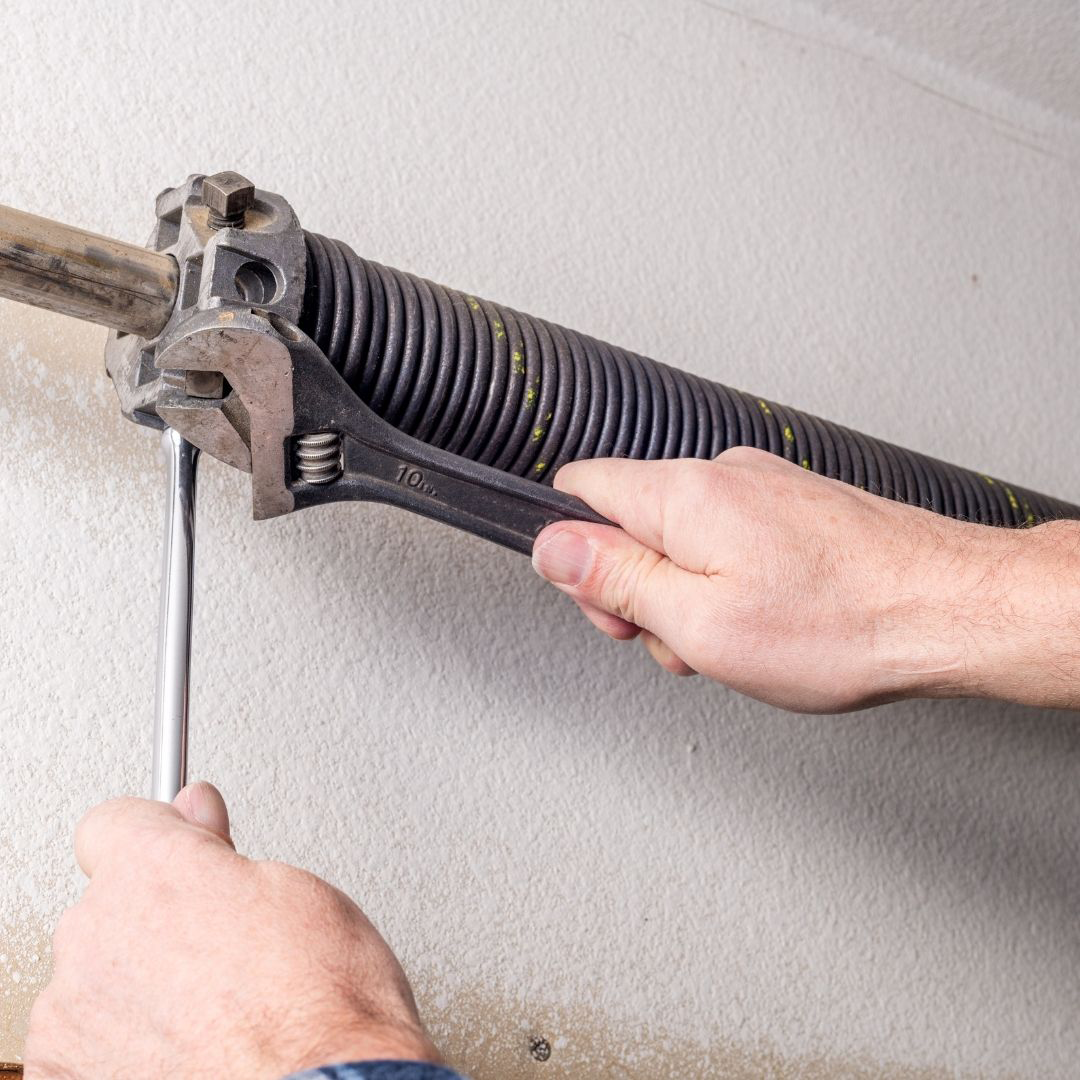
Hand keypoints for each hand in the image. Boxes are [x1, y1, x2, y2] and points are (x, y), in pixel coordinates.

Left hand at [26, 783, 439, 1078]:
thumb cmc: (321, 1007)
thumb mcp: (297, 891)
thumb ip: (222, 848)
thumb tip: (200, 816)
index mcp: (150, 870)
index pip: (115, 821)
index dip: (160, 836)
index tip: (186, 849)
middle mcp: (95, 934)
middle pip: (109, 904)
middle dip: (157, 918)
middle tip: (224, 947)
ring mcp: (73, 1015)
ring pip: (96, 977)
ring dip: (138, 986)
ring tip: (212, 1012)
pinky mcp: (65, 1077)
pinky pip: (84, 1044)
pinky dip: (122, 1049)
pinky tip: (186, 1052)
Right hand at [532, 447, 1079, 712]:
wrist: (952, 608)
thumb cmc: (842, 623)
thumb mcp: (698, 623)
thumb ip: (615, 580)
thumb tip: (553, 548)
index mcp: (683, 494)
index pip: (579, 489)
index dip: (575, 554)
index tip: (608, 602)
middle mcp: (722, 473)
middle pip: (630, 520)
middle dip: (636, 587)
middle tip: (675, 639)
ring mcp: (764, 487)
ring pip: (683, 538)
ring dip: (688, 594)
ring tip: (736, 640)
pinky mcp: (796, 507)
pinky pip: (730, 540)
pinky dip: (730, 583)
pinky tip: (769, 622)